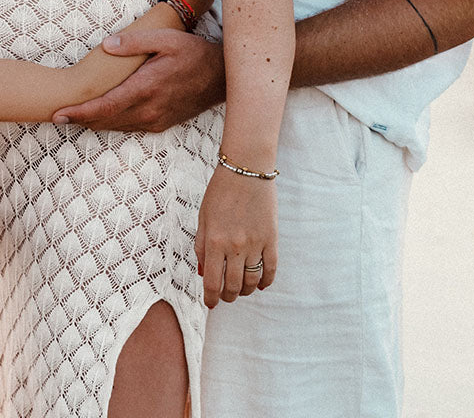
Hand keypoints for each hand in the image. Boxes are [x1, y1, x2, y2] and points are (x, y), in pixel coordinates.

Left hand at [52, 29, 224, 131]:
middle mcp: (149, 109)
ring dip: (93, 123)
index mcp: (146, 88)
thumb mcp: (165, 38)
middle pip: (105, 120)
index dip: (79, 113)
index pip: (105, 106)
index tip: (58, 114)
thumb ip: (134, 42)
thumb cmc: (193, 53)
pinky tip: (102, 117)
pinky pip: (129, 126)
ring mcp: (155, 119)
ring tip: (72, 118)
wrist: (222, 77)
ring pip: (116, 126)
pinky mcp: (161, 123)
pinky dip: (111, 123)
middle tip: (55, 116)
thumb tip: (106, 45)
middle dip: (79, 120)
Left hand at [195, 166, 276, 308]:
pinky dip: (265, 282)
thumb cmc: (220, 192)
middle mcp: (235, 246)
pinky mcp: (272, 239)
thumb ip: (202, 246)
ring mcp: (256, 244)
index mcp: (215, 241)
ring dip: (244, 291)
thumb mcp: (203, 217)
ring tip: (239, 289)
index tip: (211, 303)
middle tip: (225, 296)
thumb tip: (204, 273)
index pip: (212, 282)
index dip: (211, 298)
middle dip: (227, 296)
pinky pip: (270, 270)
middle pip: (233, 286)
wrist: (246, 169)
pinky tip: (259, 284)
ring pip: (251, 281)